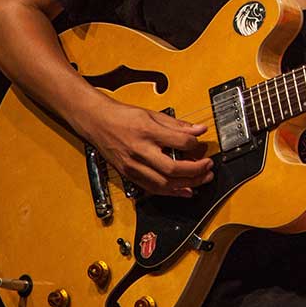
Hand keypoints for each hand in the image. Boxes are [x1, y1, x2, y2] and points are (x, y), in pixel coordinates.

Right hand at [75, 95, 213, 196]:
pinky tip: (185, 190)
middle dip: (195, 171)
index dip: (195, 143)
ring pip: (163, 184)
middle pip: (172, 169)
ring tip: (202, 179)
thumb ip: (177, 125)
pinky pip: (153, 188)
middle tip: (208, 166)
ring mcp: (133, 166)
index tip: (200, 143)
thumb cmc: (122, 116)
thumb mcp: (152, 114)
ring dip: (187, 184)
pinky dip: (171, 191)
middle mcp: (139, 151)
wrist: (97, 122)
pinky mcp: (129, 175)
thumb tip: (199, 129)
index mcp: (146, 131)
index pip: (179, 142)